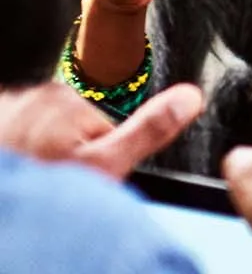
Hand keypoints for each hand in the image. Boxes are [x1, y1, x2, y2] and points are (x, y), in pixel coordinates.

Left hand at [0, 82, 203, 178]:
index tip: (87, 172)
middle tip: (60, 178)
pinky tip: (20, 166)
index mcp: (72, 101)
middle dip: (70, 149)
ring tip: (38, 175)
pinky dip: (20, 148)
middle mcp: (39, 94)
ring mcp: (11, 106)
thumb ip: (149, 130)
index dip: (100, 153)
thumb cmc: (43, 190)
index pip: (102, 123)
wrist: (4, 200)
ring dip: (42, 149)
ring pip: (43, 129)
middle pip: (72, 124)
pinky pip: (19, 131)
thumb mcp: (106, 166)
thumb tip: (191, 96)